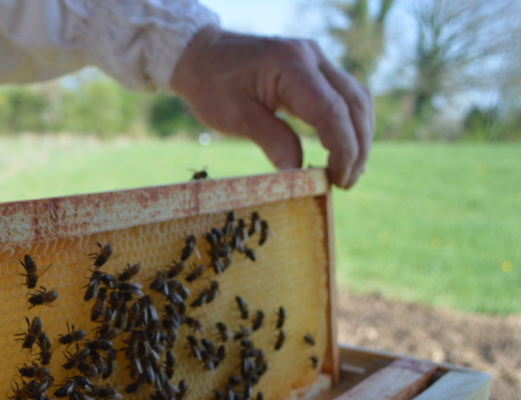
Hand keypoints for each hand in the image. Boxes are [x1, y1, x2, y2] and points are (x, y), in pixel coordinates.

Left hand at [171, 26, 373, 188]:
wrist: (201, 55)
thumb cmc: (211, 85)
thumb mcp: (235, 118)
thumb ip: (272, 141)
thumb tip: (299, 173)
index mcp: (291, 66)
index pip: (332, 111)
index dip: (342, 149)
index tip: (337, 180)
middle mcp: (311, 57)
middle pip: (354, 103)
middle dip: (357, 147)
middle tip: (345, 183)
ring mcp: (316, 59)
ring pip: (357, 98)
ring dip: (359, 136)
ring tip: (348, 171)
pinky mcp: (314, 67)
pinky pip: (344, 95)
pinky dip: (349, 123)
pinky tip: (344, 149)